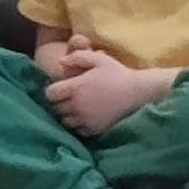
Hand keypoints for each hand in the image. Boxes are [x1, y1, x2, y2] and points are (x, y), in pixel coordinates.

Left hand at [46, 35, 164, 137]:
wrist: (139, 93)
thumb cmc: (118, 73)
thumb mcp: (98, 58)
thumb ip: (77, 57)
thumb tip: (60, 62)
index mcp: (75, 88)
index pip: (50, 94)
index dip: (54, 91)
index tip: (62, 89)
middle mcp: (77, 105)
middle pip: (56, 109)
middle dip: (60, 103)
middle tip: (69, 98)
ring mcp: (86, 119)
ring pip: (65, 121)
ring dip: (68, 115)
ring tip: (77, 109)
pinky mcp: (95, 129)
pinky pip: (79, 131)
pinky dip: (79, 125)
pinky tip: (87, 117)